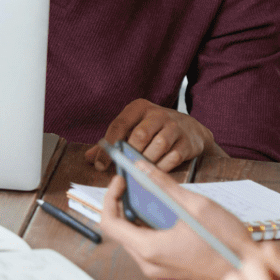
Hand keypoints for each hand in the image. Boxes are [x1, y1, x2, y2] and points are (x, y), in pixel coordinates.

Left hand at [85, 98, 221, 172]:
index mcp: (139, 108)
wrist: (190, 129)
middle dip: (130, 154)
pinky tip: (154, 172)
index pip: (119, 125)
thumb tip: (89, 158)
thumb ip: (112, 142)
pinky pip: (172, 157)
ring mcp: (174, 127)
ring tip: (139, 170)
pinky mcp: (186, 142)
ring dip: (146, 162)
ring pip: (157, 146)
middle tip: (123, 168)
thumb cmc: (153, 129)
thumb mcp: (133, 129)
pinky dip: (161, 167)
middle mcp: (157, 114)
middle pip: (139, 135)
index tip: (100, 165)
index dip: (107, 146)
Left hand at [97, 167, 252, 279]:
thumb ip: (164, 186)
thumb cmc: (228, 243)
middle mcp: (151, 267)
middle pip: (123, 234)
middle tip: (137, 187)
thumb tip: (142, 168)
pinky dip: (156, 236)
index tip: (120, 181)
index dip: (110, 198)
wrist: (255, 276)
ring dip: (142, 222)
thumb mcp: (197, 206)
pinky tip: (174, 223)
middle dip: (126, 208)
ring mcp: (162, 277)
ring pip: (139, 245)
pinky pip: (155, 256)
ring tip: (158, 202)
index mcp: (150, 249)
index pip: (109, 223)